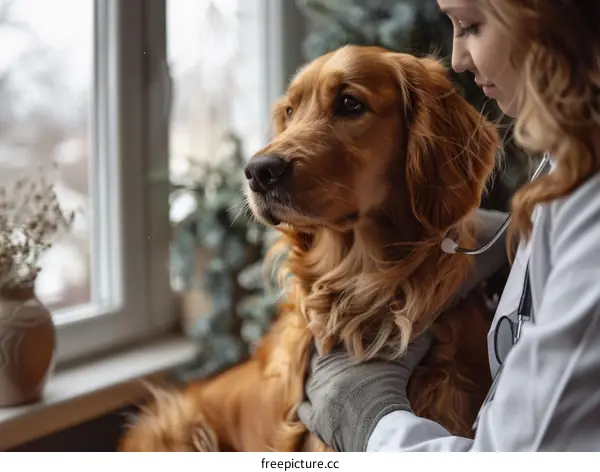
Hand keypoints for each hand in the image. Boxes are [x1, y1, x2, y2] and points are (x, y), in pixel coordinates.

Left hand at [297, 331, 432, 451]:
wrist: (378, 424)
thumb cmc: (388, 388)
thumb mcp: (402, 362)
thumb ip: (414, 343)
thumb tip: (434, 330)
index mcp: (334, 354)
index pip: (326, 337)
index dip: (333, 336)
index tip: (341, 338)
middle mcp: (320, 372)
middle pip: (317, 360)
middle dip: (326, 359)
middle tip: (339, 360)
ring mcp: (316, 396)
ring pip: (310, 383)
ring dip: (318, 381)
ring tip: (331, 381)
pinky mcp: (315, 420)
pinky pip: (304, 410)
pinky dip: (308, 408)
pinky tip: (314, 405)